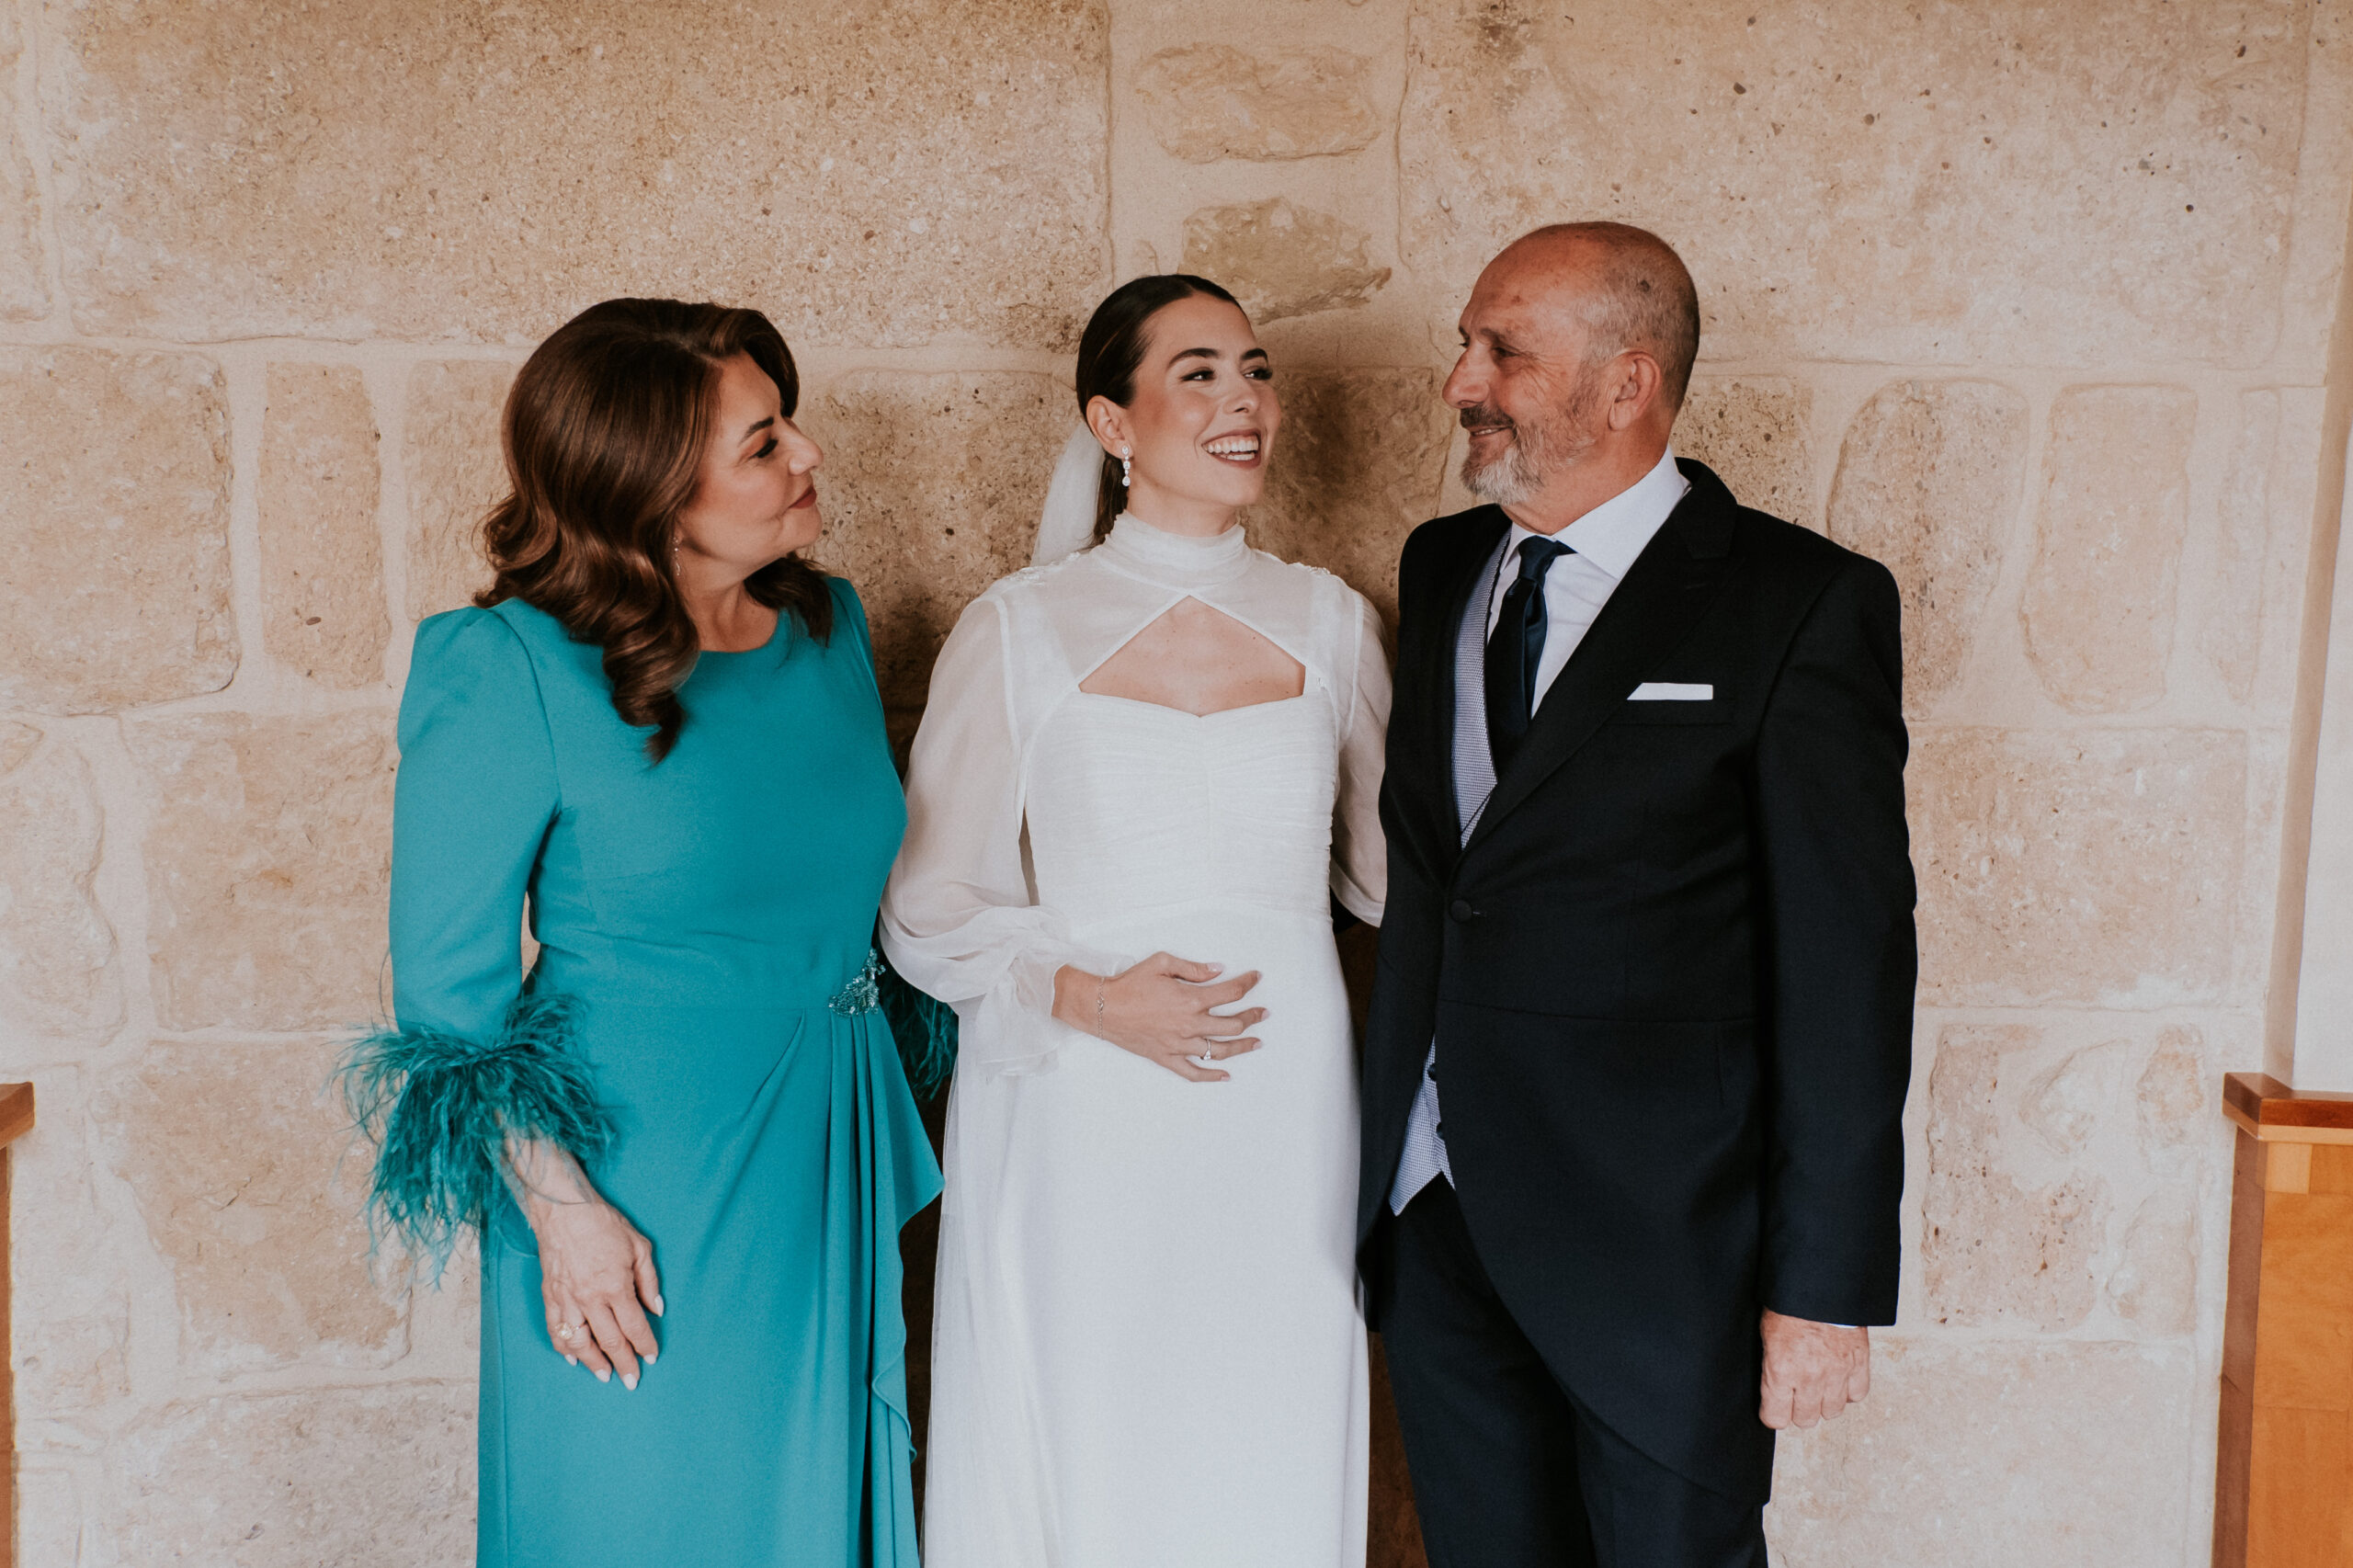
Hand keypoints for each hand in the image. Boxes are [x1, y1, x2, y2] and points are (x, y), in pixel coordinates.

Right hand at [512, 1143, 662, 1388]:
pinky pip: (555, 1329)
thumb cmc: (604, 1224)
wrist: (564, 1209)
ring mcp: (567, 1299)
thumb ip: (649, 1281)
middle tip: (632, 1381)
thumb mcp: (639, 1246)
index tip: (652, 1357)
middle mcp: (590, 1298)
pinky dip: (563, 1347)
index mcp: (615, 1286)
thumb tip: (657, 1308)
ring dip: (593, 1362)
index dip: (645, 1345)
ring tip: (604, 1375)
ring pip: (580, 1342)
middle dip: (623, 1363)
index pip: (634, 1326)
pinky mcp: (550, 1295)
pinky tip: (572, 1359)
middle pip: (609, 1340)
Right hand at [1053, 953, 1265, 1081]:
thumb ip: (1193, 968)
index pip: (1230, 993)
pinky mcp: (1166, 1058)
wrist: (1102, 1008)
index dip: (1248, 984)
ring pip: (1219, 1051)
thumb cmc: (1130, 983)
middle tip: (1263, 1012)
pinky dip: (1211, 1077)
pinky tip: (1225, 1076)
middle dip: (1253, 1017)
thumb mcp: (1161, 963)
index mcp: (1190, 1000)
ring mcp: (1179, 1045)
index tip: (1256, 978)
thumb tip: (1217, 970)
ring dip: (1242, 1046)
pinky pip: (1193, 1073)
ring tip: (1257, 1042)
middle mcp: (1189, 1025)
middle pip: (1232, 1024)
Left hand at [1758, 1310, 1868, 1428]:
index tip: (1774, 1407)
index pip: (1776, 1418)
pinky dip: (1847, 1390)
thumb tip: (1773, 1389)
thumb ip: (1771, 1368)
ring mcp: (1837, 1373)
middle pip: (1805, 1420)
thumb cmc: (1788, 1304)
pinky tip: (1838, 1378)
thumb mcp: (1766, 1335)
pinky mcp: (1859, 1364)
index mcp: (1780, 1371)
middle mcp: (1809, 1378)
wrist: (1820, 1284)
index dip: (1773, 1413)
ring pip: (1831, 1412)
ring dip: (1823, 1401)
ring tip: (1818, 1384)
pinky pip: (1856, 1395)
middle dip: (1798, 1409)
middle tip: (1796, 1393)